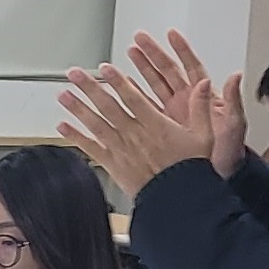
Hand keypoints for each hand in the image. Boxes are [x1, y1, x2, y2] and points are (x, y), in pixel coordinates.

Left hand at [59, 40, 207, 197]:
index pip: (133, 97)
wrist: (178, 201)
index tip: (105, 67)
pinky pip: (92, 149)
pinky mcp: (113, 165)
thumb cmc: (190, 169)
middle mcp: (134, 135)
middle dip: (90, 88)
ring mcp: (121, 150)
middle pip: (108, 107)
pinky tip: (63, 127)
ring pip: (96, 124)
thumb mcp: (204, 135)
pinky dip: (76, 137)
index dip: (118, 81)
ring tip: (63, 94)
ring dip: (78, 108)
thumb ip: (201, 107)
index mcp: (155, 125)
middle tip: (75, 73)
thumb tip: (205, 83)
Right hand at [140, 32, 246, 177]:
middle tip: (139, 39)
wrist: (216, 179)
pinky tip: (122, 88)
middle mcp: (186, 103)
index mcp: (203, 98)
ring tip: (127, 54)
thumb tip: (236, 76)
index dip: (181, 50)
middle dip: (153, 53)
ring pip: (153, 86)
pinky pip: (143, 108)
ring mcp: (173, 115)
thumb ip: (233, 100)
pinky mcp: (161, 129)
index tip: (171, 34)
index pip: (190, 67)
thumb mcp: (233, 126)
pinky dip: (132, 97)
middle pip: (166, 71)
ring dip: (139, 70)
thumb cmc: (229, 154)